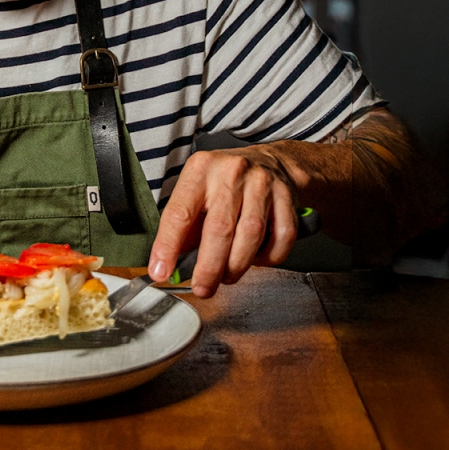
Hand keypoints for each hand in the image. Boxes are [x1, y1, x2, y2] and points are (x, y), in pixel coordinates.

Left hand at [147, 147, 298, 297]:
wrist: (270, 161)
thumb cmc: (225, 182)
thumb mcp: (196, 191)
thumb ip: (184, 227)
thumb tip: (169, 265)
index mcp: (200, 170)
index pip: (179, 212)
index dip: (168, 245)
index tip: (161, 271)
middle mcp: (231, 173)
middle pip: (219, 228)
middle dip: (209, 267)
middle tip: (202, 288)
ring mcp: (262, 183)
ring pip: (251, 235)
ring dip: (237, 265)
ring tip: (227, 276)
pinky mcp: (287, 196)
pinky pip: (281, 238)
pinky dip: (268, 258)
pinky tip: (255, 259)